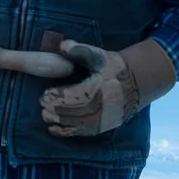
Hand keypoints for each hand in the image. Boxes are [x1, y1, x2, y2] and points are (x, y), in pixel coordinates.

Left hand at [40, 39, 178, 136]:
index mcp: (99, 88)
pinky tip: (54, 129)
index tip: (44, 94)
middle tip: (42, 107)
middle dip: (56, 110)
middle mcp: (101, 106)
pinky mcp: (102, 127)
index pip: (75, 95)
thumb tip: (62, 45)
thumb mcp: (99, 56)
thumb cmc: (113, 68)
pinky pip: (82, 132)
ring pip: (76, 123)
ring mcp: (102, 119)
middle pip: (74, 111)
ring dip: (59, 121)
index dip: (58, 97)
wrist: (135, 84)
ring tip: (45, 116)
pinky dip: (67, 132)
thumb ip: (80, 50)